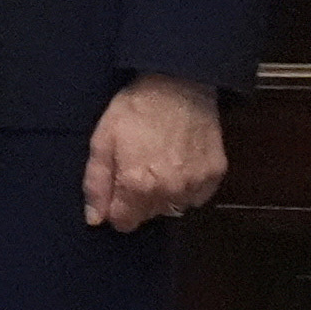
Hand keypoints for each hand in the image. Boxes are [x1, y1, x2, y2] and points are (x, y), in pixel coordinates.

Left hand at [80, 73, 226, 229]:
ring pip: (173, 207)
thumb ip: (96, 184)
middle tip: (137, 167)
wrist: (179, 85)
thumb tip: (95, 220)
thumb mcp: (102, 141)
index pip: (124, 223)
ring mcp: (196, 185)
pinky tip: (179, 163)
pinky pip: (196, 196)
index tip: (117, 187)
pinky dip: (187, 186)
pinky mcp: (215, 175)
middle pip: (149, 215)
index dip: (116, 208)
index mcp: (137, 186)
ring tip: (159, 163)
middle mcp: (169, 191)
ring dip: (164, 194)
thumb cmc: (135, 110)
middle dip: (139, 199)